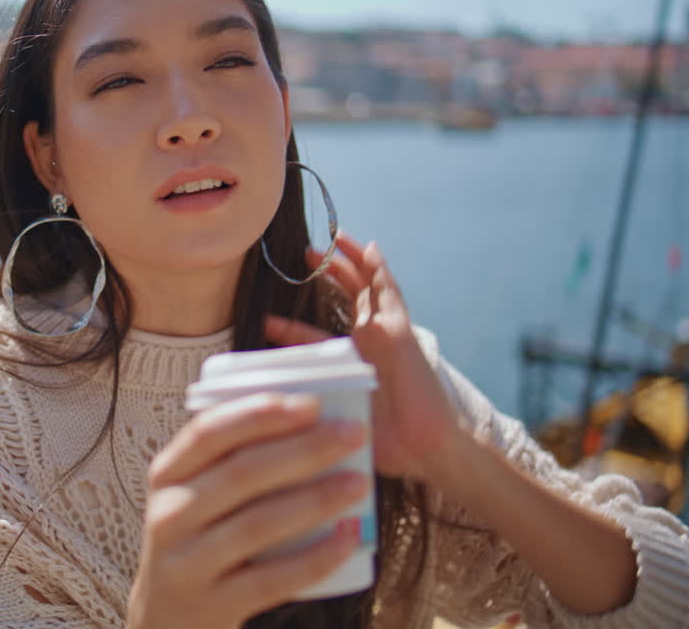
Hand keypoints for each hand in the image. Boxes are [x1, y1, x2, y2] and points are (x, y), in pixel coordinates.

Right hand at [127, 393, 369, 628]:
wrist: (168, 616)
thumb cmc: (201, 536)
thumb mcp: (197, 492)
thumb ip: (233, 457)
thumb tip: (312, 412)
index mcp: (168, 474)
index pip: (209, 432)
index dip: (260, 413)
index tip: (312, 403)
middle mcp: (170, 515)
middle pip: (241, 473)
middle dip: (304, 448)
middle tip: (354, 434)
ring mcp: (187, 563)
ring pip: (258, 524)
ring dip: (315, 499)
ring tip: (360, 482)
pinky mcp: (213, 604)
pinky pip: (272, 580)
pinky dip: (315, 557)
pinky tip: (348, 537)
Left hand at [263, 232, 461, 480]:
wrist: (422, 449)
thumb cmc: (380, 442)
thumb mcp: (333, 417)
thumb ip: (308, 405)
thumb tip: (270, 408)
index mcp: (350, 364)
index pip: (315, 337)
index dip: (291, 328)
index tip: (266, 319)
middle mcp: (367, 343)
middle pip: (346, 297)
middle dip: (326, 273)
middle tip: (304, 252)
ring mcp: (385, 334)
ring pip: (365, 286)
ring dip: (349, 262)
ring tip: (334, 238)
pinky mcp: (400, 331)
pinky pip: (389, 293)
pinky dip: (379, 269)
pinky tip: (369, 248)